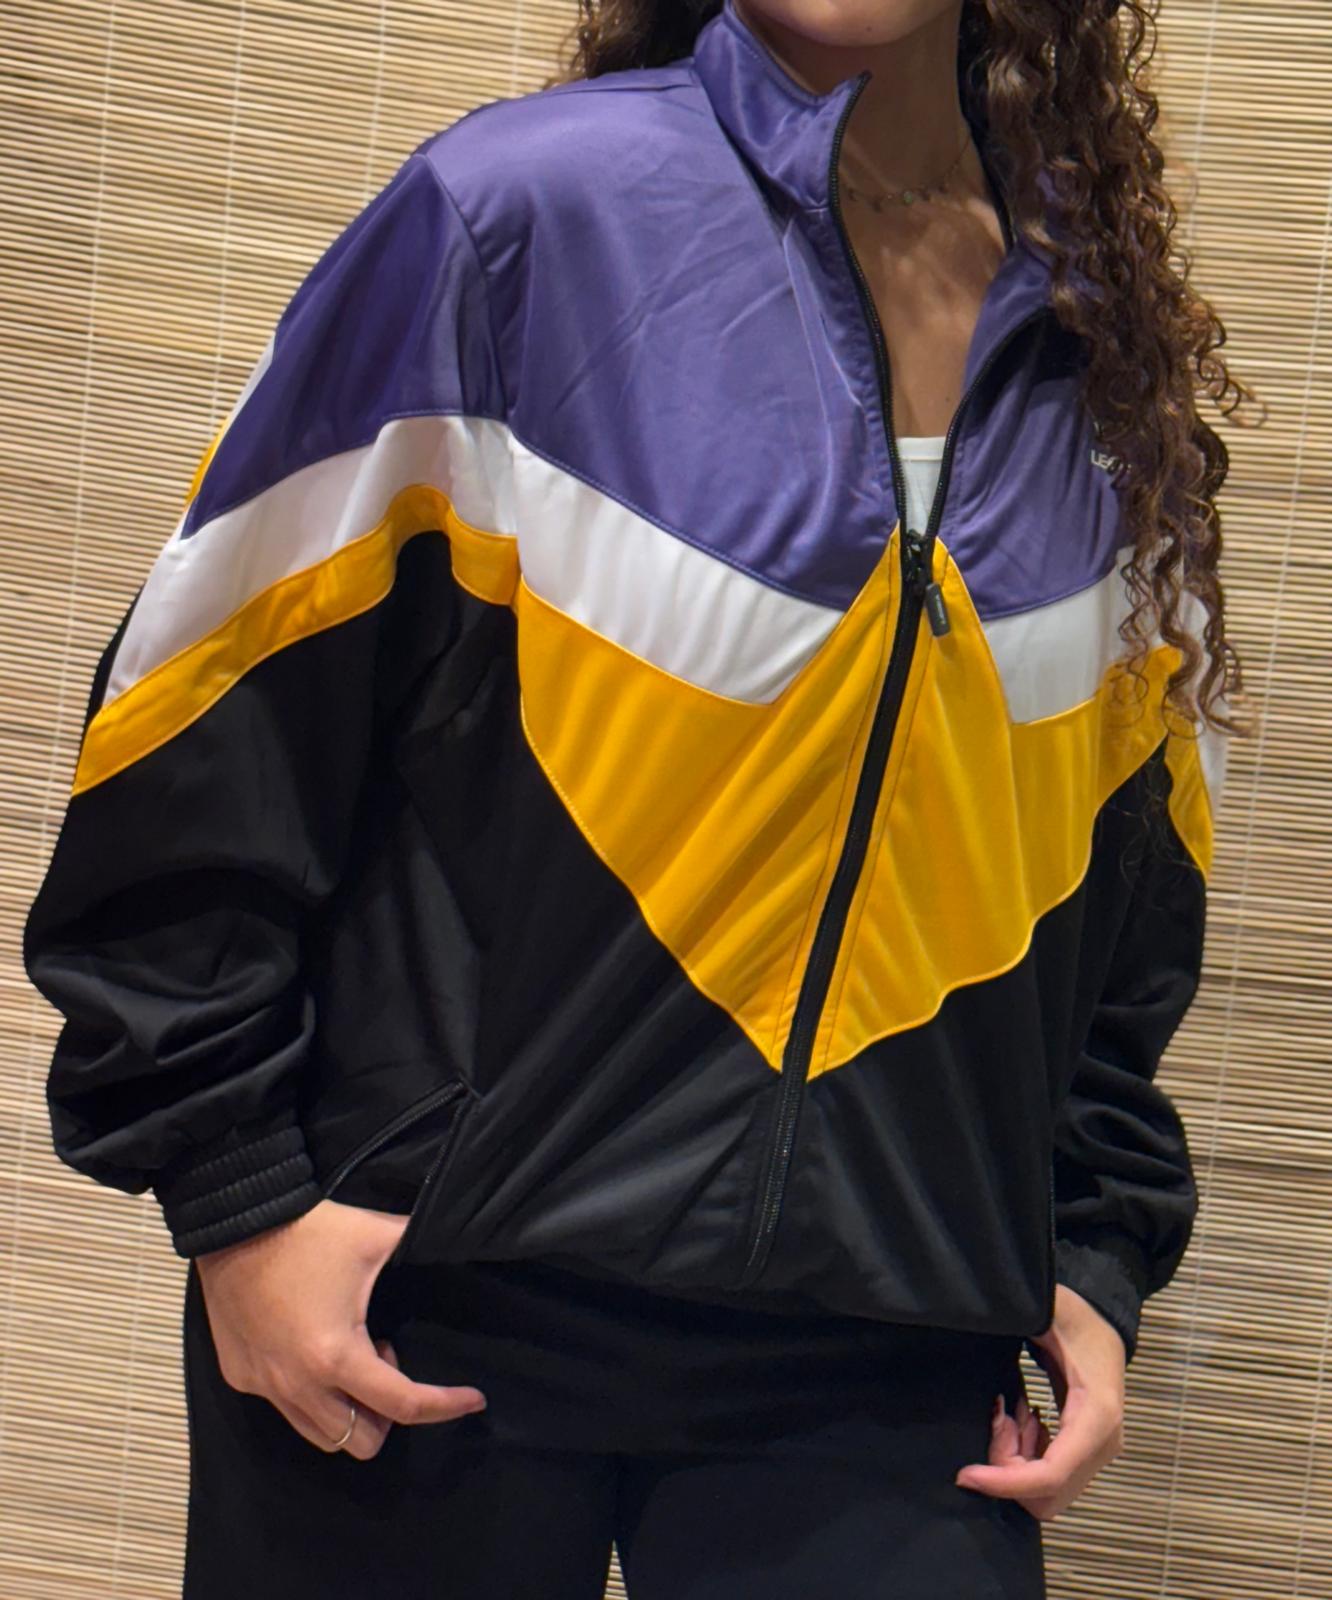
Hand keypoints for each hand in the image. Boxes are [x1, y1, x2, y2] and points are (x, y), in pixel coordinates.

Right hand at [194, 1196, 486, 1458]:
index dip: (446, 1407)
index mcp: (337, 1355)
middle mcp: (298, 1385)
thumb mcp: (375, 1236)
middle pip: (361, 1441)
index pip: (404, 1406)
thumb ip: (422, 1243)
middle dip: (388, 1413)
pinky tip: (314, 1346)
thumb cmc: (308, 1231)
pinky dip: (313, 1393)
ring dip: (350, 1408)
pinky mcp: (241, 1379)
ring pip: (322, 1435)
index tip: (474, 1399)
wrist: (235, 1223)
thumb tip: (459, 1234)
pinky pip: (287, 1409)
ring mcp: (265, 1387)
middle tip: (386, 1358)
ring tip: (353, 1354)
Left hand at [953, 1284, 1125, 1520]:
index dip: (1005, 1482)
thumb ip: (1018, 1323)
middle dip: (1008, 1469)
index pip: (1050, 1476)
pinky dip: (1025, 1459)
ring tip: (1009, 1415)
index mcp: (1095, 1416)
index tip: (967, 1474)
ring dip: (1016, 1462)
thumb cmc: (1075, 1315)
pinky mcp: (1087, 1452)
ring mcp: (1097, 1452)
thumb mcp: (1046, 1314)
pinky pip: (1049, 1477)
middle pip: (1047, 1495)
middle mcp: (1102, 1445)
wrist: (1105, 1321)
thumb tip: (980, 1320)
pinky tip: (1021, 1420)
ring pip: (1046, 1492)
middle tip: (1000, 1419)